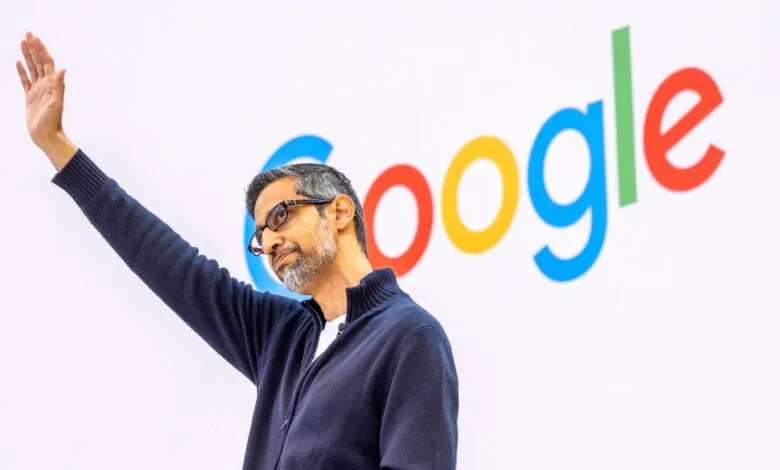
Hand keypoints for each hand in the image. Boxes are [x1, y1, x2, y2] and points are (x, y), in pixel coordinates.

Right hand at [16, 31, 76, 169]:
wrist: (45, 135)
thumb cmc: (52, 121)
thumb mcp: (56, 102)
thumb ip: (59, 85)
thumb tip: (62, 69)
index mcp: (51, 84)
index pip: (46, 62)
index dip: (41, 50)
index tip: (34, 38)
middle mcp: (45, 85)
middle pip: (38, 62)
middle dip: (34, 48)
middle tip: (28, 34)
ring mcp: (37, 90)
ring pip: (31, 68)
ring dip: (27, 55)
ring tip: (22, 42)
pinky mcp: (30, 97)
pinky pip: (24, 80)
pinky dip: (21, 70)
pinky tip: (18, 62)